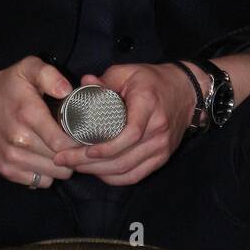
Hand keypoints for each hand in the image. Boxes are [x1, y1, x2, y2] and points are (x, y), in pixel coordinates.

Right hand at [0, 55, 78, 188]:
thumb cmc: (7, 86)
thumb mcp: (27, 68)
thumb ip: (49, 75)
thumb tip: (67, 91)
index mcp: (28, 114)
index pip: (63, 143)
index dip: (79, 142)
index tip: (85, 134)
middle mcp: (19, 140)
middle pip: (62, 162)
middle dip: (73, 153)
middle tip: (74, 141)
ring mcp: (11, 158)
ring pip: (53, 175)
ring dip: (61, 165)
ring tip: (60, 148)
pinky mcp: (6, 170)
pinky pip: (39, 182)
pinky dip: (46, 173)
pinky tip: (45, 157)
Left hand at [52, 62, 197, 185]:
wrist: (186, 92)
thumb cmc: (153, 81)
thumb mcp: (128, 72)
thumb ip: (105, 80)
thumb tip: (84, 83)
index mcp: (148, 105)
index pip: (130, 133)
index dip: (107, 146)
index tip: (85, 150)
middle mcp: (157, 130)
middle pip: (122, 157)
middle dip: (88, 163)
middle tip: (62, 158)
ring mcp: (161, 147)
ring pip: (126, 170)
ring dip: (97, 172)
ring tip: (73, 165)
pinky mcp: (161, 158)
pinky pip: (135, 176)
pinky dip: (114, 178)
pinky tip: (96, 172)